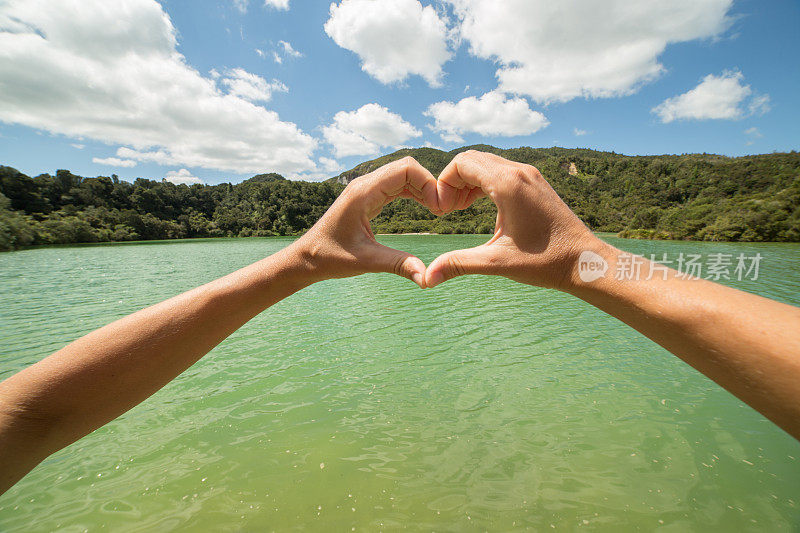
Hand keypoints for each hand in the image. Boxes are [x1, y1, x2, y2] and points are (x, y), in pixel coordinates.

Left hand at [289, 157, 440, 287]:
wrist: (305, 259)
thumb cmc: (329, 258)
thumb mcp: (366, 262)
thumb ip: (398, 265)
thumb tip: (427, 278)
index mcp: (363, 192)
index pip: (405, 169)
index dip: (429, 184)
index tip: (439, 210)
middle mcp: (365, 185)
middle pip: (407, 168)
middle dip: (429, 184)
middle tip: (443, 210)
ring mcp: (366, 190)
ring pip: (402, 175)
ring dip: (423, 188)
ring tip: (438, 210)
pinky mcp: (368, 198)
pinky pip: (396, 186)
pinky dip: (414, 193)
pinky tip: (425, 208)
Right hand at [425, 150, 598, 289]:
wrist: (585, 262)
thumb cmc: (546, 262)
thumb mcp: (497, 263)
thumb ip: (458, 264)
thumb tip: (426, 278)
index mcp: (508, 184)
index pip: (462, 163)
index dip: (443, 184)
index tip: (444, 212)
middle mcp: (520, 172)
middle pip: (472, 159)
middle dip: (453, 181)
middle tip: (449, 211)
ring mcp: (530, 175)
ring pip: (487, 163)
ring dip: (467, 181)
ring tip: (460, 209)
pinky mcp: (536, 183)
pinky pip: (501, 171)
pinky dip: (483, 182)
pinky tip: (479, 206)